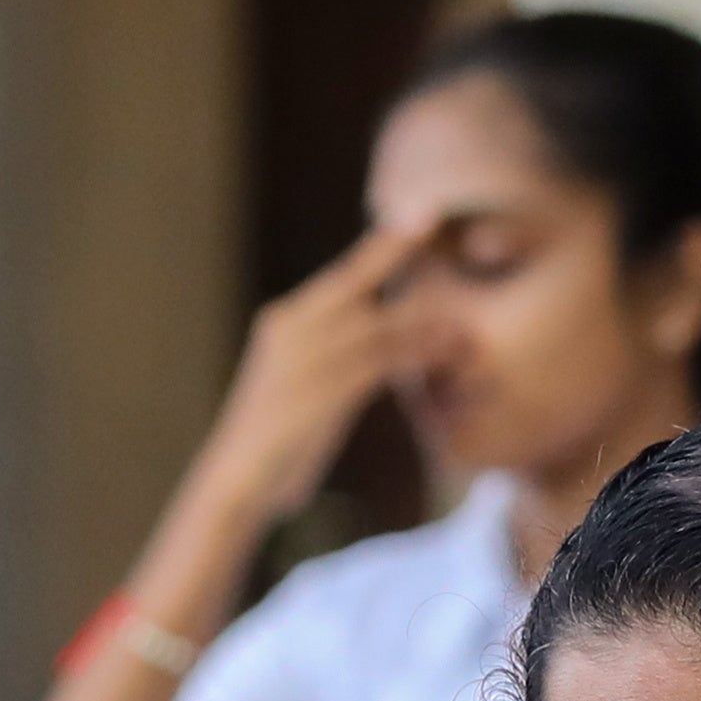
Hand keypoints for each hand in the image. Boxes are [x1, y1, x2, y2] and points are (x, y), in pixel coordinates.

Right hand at [193, 210, 428, 530]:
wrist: (235, 483)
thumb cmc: (275, 445)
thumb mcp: (304, 390)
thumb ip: (337, 359)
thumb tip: (385, 344)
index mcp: (284, 323)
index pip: (340, 278)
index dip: (377, 247)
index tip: (413, 217)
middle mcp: (289, 329)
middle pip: (352, 281)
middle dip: (393, 249)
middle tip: (432, 217)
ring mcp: (302, 357)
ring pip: (376, 325)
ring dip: (425, 326)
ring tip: (465, 330)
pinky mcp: (319, 388)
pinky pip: (379, 361)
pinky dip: (418, 355)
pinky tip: (448, 353)